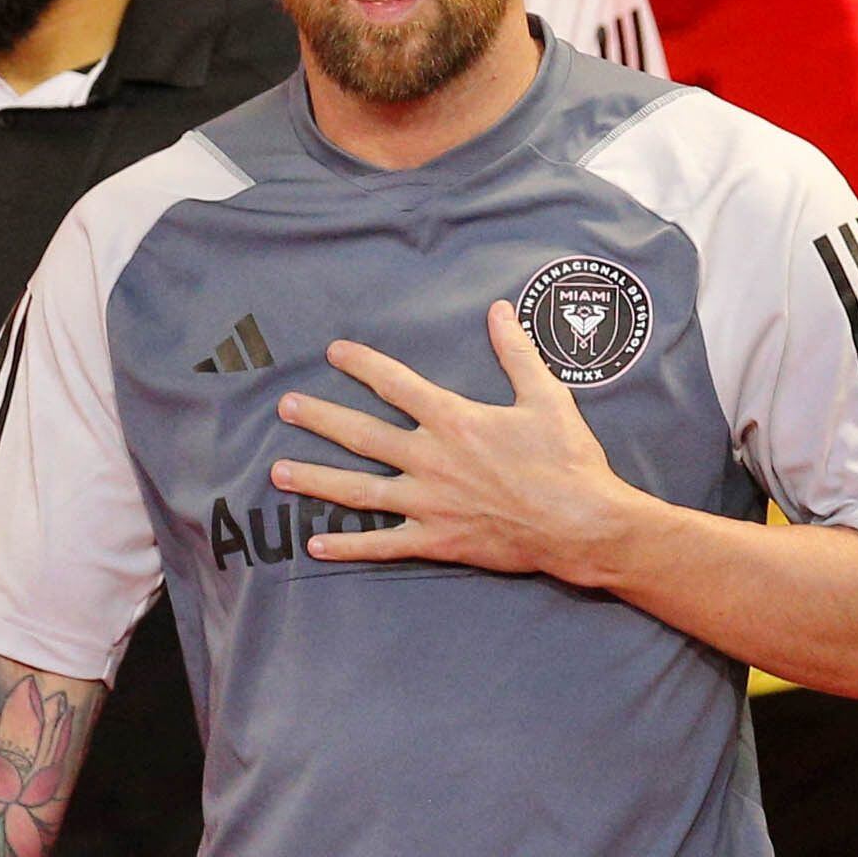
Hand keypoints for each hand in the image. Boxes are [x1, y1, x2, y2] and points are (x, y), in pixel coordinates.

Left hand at [272, 302, 642, 581]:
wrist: (581, 522)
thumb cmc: (567, 459)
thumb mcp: (546, 396)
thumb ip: (516, 352)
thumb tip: (499, 309)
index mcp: (453, 420)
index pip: (395, 384)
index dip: (362, 366)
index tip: (333, 353)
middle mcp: (430, 460)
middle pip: (361, 435)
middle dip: (319, 419)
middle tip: (284, 407)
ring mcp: (428, 503)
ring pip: (358, 490)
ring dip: (315, 480)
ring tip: (276, 472)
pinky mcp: (436, 540)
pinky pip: (382, 545)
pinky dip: (348, 547)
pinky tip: (314, 544)